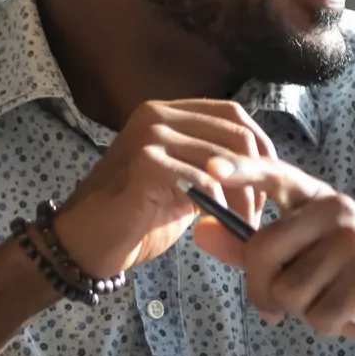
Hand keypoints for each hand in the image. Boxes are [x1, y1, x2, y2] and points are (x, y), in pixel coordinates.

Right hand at [50, 100, 275, 277]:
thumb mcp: (184, 182)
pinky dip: (219, 205)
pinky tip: (218, 224)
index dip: (261, 148)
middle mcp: (158, 114)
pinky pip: (203, 179)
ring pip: (224, 158)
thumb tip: (259, 166)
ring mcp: (150, 136)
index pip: (233, 114)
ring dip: (242, 197)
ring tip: (240, 226)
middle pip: (236, 134)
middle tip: (255, 214)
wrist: (85, 243)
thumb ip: (213, 166)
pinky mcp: (145, 163)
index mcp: (168, 112)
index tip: (268, 185)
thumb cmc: (136, 217)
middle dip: (257, 176)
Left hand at [191, 154, 354, 355]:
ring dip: (301, 311)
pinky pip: (317, 315)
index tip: (211, 168)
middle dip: (261, 290)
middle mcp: (337, 211)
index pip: (275, 176)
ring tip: (328, 301)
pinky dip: (326, 326)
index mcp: (316, 200)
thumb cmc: (344, 280)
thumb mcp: (297, 259)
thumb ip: (248, 248)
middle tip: (278, 306)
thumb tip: (200, 232)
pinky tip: (348, 314)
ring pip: (288, 290)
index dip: (242, 171)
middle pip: (263, 251)